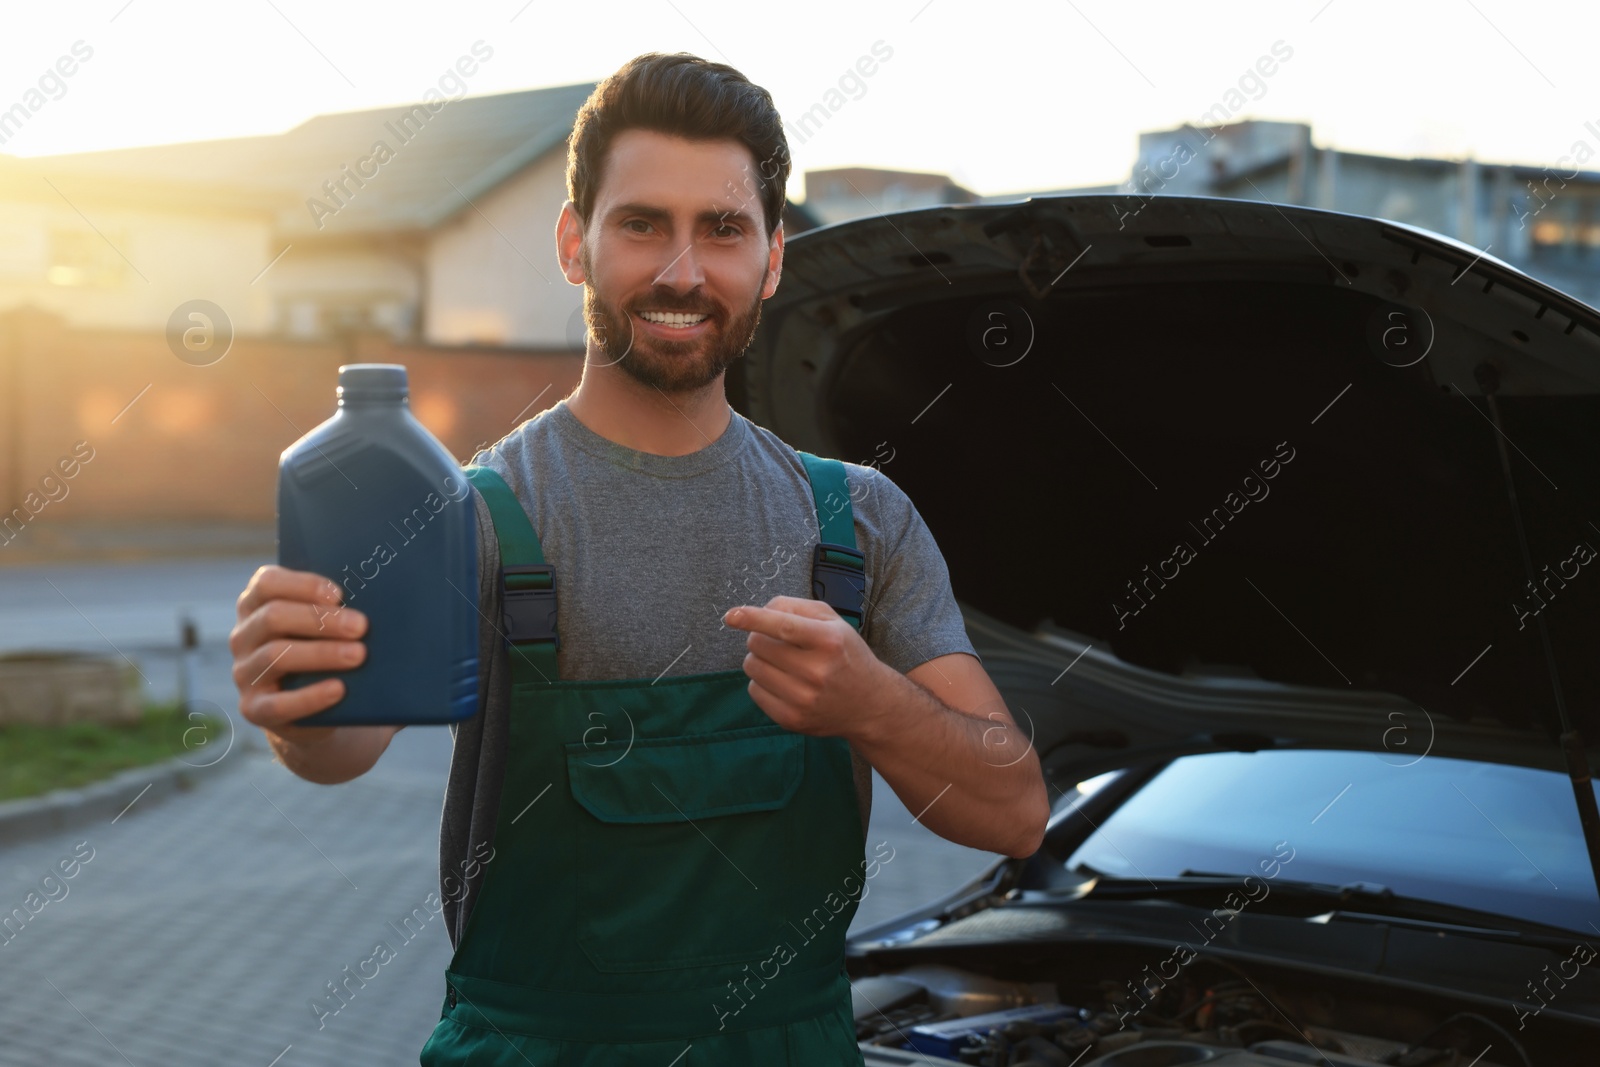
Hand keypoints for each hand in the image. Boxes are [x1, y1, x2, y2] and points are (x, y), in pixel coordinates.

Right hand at [229, 565, 368, 744]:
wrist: (319, 709)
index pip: (266, 582)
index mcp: (257, 606)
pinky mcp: (254, 708)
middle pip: (273, 617)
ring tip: (359, 655)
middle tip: (361, 625)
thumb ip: (338, 610)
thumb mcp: (328, 628)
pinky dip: (310, 696)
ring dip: (321, 653)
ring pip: (275, 656)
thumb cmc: (328, 651)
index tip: (339, 594)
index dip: (302, 584)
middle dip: (320, 620)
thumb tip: (380, 597)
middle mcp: (244, 636)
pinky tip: (338, 689)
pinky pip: (278, 704)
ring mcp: (245, 673)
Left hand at [722, 595, 893, 738]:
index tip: (731, 615)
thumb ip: (796, 607)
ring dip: (759, 659)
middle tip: (778, 643)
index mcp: (829, 641)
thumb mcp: (833, 622)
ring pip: (752, 667)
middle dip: (759, 637)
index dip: (752, 618)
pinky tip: (783, 682)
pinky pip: (754, 691)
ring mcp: (803, 699)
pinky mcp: (792, 719)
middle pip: (759, 644)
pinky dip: (762, 682)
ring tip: (782, 663)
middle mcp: (817, 671)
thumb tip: (759, 611)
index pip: (782, 626)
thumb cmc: (846, 655)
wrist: (869, 704)